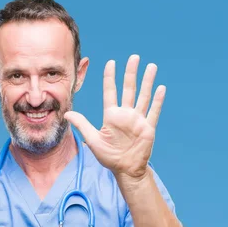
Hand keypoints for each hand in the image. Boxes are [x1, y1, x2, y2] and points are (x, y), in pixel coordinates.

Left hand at [64, 55, 165, 179]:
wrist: (125, 169)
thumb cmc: (109, 156)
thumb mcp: (93, 139)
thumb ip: (82, 124)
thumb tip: (66, 114)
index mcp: (111, 115)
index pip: (110, 92)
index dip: (110, 77)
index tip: (111, 62)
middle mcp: (125, 114)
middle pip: (129, 89)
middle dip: (131, 73)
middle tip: (134, 57)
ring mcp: (138, 119)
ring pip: (143, 96)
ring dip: (147, 81)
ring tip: (151, 66)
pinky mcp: (148, 127)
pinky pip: (154, 111)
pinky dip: (157, 100)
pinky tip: (160, 87)